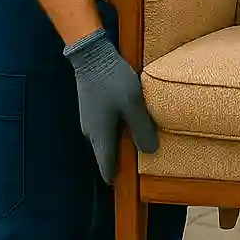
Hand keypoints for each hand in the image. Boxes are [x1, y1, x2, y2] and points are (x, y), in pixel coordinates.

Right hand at [63, 28, 158, 181]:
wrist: (92, 57)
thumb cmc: (113, 81)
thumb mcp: (133, 104)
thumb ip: (141, 128)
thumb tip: (150, 151)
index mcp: (100, 136)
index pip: (106, 166)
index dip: (117, 175)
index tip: (129, 182)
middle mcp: (92, 132)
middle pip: (108, 151)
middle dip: (123, 155)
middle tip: (143, 153)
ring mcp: (90, 119)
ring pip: (108, 136)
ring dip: (121, 138)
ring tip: (140, 133)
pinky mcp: (92, 107)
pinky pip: (106, 124)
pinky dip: (118, 125)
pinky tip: (129, 115)